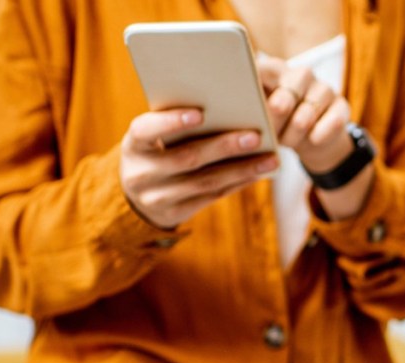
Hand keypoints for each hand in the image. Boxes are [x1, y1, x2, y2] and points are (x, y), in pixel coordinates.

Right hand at [120, 108, 278, 229]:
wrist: (136, 196)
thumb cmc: (155, 150)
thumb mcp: (154, 136)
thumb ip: (176, 123)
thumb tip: (229, 106)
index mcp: (133, 145)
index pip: (146, 130)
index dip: (171, 122)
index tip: (200, 112)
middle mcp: (141, 173)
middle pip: (187, 158)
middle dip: (224, 147)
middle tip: (255, 135)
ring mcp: (157, 198)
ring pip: (206, 182)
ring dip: (242, 169)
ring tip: (271, 158)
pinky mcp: (175, 214)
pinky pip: (212, 197)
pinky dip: (239, 182)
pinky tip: (259, 172)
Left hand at [256, 55, 353, 172]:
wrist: (313, 140)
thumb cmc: (278, 125)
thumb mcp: (260, 116)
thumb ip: (247, 108)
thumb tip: (231, 110)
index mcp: (275, 71)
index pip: (264, 70)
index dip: (255, 88)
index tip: (249, 106)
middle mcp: (301, 74)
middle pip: (289, 89)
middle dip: (277, 115)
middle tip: (268, 131)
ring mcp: (324, 89)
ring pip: (308, 111)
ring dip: (295, 133)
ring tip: (285, 143)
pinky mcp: (341, 107)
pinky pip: (332, 121)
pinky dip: (319, 135)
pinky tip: (312, 141)